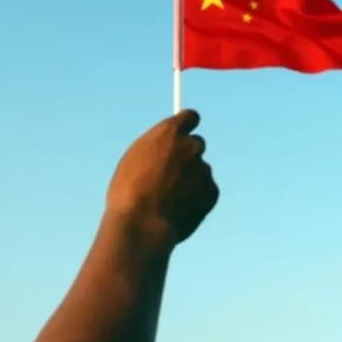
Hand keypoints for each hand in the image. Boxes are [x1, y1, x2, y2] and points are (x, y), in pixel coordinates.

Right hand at [105, 109, 218, 250]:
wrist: (142, 224)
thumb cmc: (128, 195)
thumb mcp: (133, 162)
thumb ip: (156, 150)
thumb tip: (164, 148)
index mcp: (170, 132)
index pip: (190, 117)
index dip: (187, 126)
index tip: (184, 133)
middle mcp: (191, 146)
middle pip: (196, 144)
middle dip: (186, 156)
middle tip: (171, 173)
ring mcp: (204, 168)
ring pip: (199, 171)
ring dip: (189, 181)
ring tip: (166, 201)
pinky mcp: (212, 191)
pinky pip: (205, 191)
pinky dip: (195, 199)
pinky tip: (177, 211)